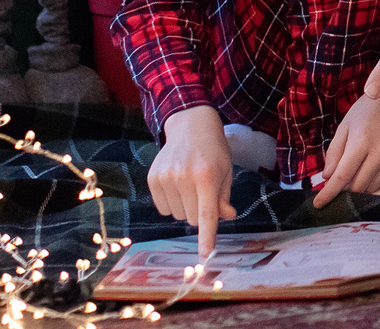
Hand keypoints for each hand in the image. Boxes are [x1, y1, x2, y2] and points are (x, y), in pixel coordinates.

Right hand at [149, 105, 236, 258]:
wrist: (190, 125)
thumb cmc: (213, 150)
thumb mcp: (226, 171)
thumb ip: (224, 198)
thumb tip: (225, 218)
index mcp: (206, 176)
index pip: (207, 213)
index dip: (206, 236)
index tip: (205, 254)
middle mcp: (183, 177)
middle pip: (192, 219)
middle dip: (199, 212)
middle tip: (202, 192)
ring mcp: (165, 177)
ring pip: (177, 215)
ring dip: (185, 208)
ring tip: (189, 185)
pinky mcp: (153, 178)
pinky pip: (163, 208)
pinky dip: (171, 203)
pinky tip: (176, 185)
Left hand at [315, 81, 379, 206]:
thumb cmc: (367, 110)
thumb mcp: (344, 126)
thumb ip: (334, 153)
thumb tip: (327, 177)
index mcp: (362, 142)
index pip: (342, 176)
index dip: (329, 193)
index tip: (318, 204)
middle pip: (358, 186)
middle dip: (346, 188)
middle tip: (342, 177)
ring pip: (372, 187)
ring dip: (361, 183)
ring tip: (361, 165)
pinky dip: (376, 177)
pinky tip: (376, 160)